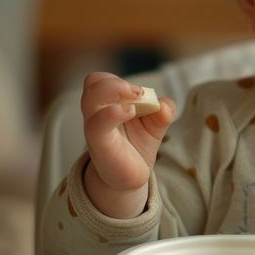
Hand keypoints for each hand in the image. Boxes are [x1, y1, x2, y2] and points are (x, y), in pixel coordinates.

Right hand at [81, 72, 175, 217]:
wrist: (131, 176)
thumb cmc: (139, 144)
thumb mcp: (157, 123)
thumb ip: (164, 110)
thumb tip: (164, 106)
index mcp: (107, 102)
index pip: (101, 79)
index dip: (118, 79)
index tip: (141, 92)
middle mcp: (97, 112)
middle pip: (93, 81)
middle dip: (116, 81)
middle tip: (138, 93)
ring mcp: (96, 127)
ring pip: (90, 98)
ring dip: (114, 90)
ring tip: (136, 102)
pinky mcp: (100, 144)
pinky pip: (97, 124)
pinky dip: (113, 113)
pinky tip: (131, 113)